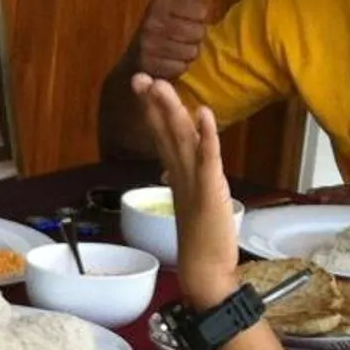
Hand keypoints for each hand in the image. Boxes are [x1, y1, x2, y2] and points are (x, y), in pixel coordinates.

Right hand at [134, 0, 209, 82]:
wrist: (137, 56)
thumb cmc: (162, 21)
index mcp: (161, 0)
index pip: (202, 11)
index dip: (199, 17)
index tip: (185, 17)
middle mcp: (152, 20)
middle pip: (199, 32)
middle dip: (195, 37)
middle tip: (180, 36)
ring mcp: (149, 43)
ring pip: (192, 51)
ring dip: (187, 52)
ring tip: (174, 48)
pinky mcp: (149, 64)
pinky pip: (181, 67)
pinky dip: (178, 67)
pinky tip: (168, 61)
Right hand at [135, 74, 244, 305]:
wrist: (204, 272)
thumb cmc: (202, 243)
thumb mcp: (191, 203)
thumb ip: (182, 181)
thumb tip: (169, 167)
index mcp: (177, 176)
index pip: (162, 136)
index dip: (152, 110)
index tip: (142, 86)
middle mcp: (181, 175)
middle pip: (165, 133)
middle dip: (153, 103)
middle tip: (139, 77)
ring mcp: (194, 183)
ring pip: (181, 140)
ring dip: (172, 111)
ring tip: (161, 85)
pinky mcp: (210, 191)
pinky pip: (208, 159)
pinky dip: (206, 135)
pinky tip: (203, 113)